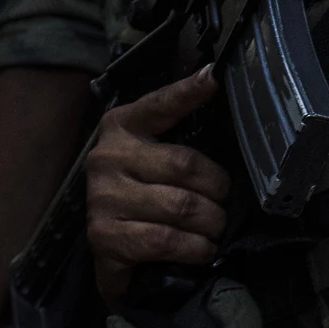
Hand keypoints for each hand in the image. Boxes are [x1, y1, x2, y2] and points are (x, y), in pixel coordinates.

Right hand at [83, 68, 229, 305]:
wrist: (111, 250)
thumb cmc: (143, 193)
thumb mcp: (155, 155)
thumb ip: (181, 133)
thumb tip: (221, 99)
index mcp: (122, 126)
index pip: (160, 105)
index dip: (188, 92)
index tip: (214, 77)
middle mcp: (107, 156)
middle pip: (184, 164)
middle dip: (217, 189)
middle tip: (226, 202)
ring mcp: (102, 197)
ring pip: (180, 206)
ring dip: (211, 223)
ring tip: (216, 228)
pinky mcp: (104, 236)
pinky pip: (166, 240)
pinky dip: (195, 248)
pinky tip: (202, 249)